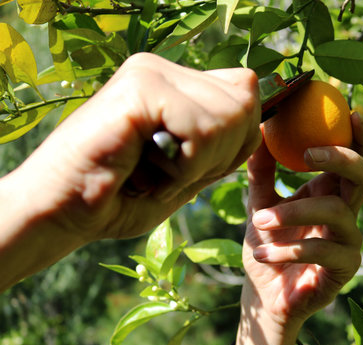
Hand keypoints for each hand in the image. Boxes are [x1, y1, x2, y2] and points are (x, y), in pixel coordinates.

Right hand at [0, 53, 260, 290]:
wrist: (61, 213)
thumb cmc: (122, 197)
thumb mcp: (190, 169)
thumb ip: (223, 139)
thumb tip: (257, 107)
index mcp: (175, 83)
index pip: (246, 92)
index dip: (235, 141)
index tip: (189, 167)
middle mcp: (164, 68)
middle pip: (245, 101)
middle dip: (220, 155)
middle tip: (168, 171)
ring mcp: (150, 73)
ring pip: (229, 115)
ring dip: (198, 164)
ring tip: (152, 170)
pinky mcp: (140, 89)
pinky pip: (200, 129)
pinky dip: (181, 167)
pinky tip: (143, 169)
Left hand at [235, 112, 362, 344]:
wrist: (263, 292)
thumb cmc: (267, 244)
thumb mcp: (259, 203)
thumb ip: (261, 171)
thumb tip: (259, 129)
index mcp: (330, 191)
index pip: (354, 157)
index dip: (359, 135)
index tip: (350, 109)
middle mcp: (346, 211)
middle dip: (341, 157)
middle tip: (308, 152)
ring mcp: (349, 240)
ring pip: (337, 212)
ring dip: (294, 213)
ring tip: (259, 221)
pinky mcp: (344, 268)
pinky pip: (322, 250)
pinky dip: (287, 249)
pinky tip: (261, 254)